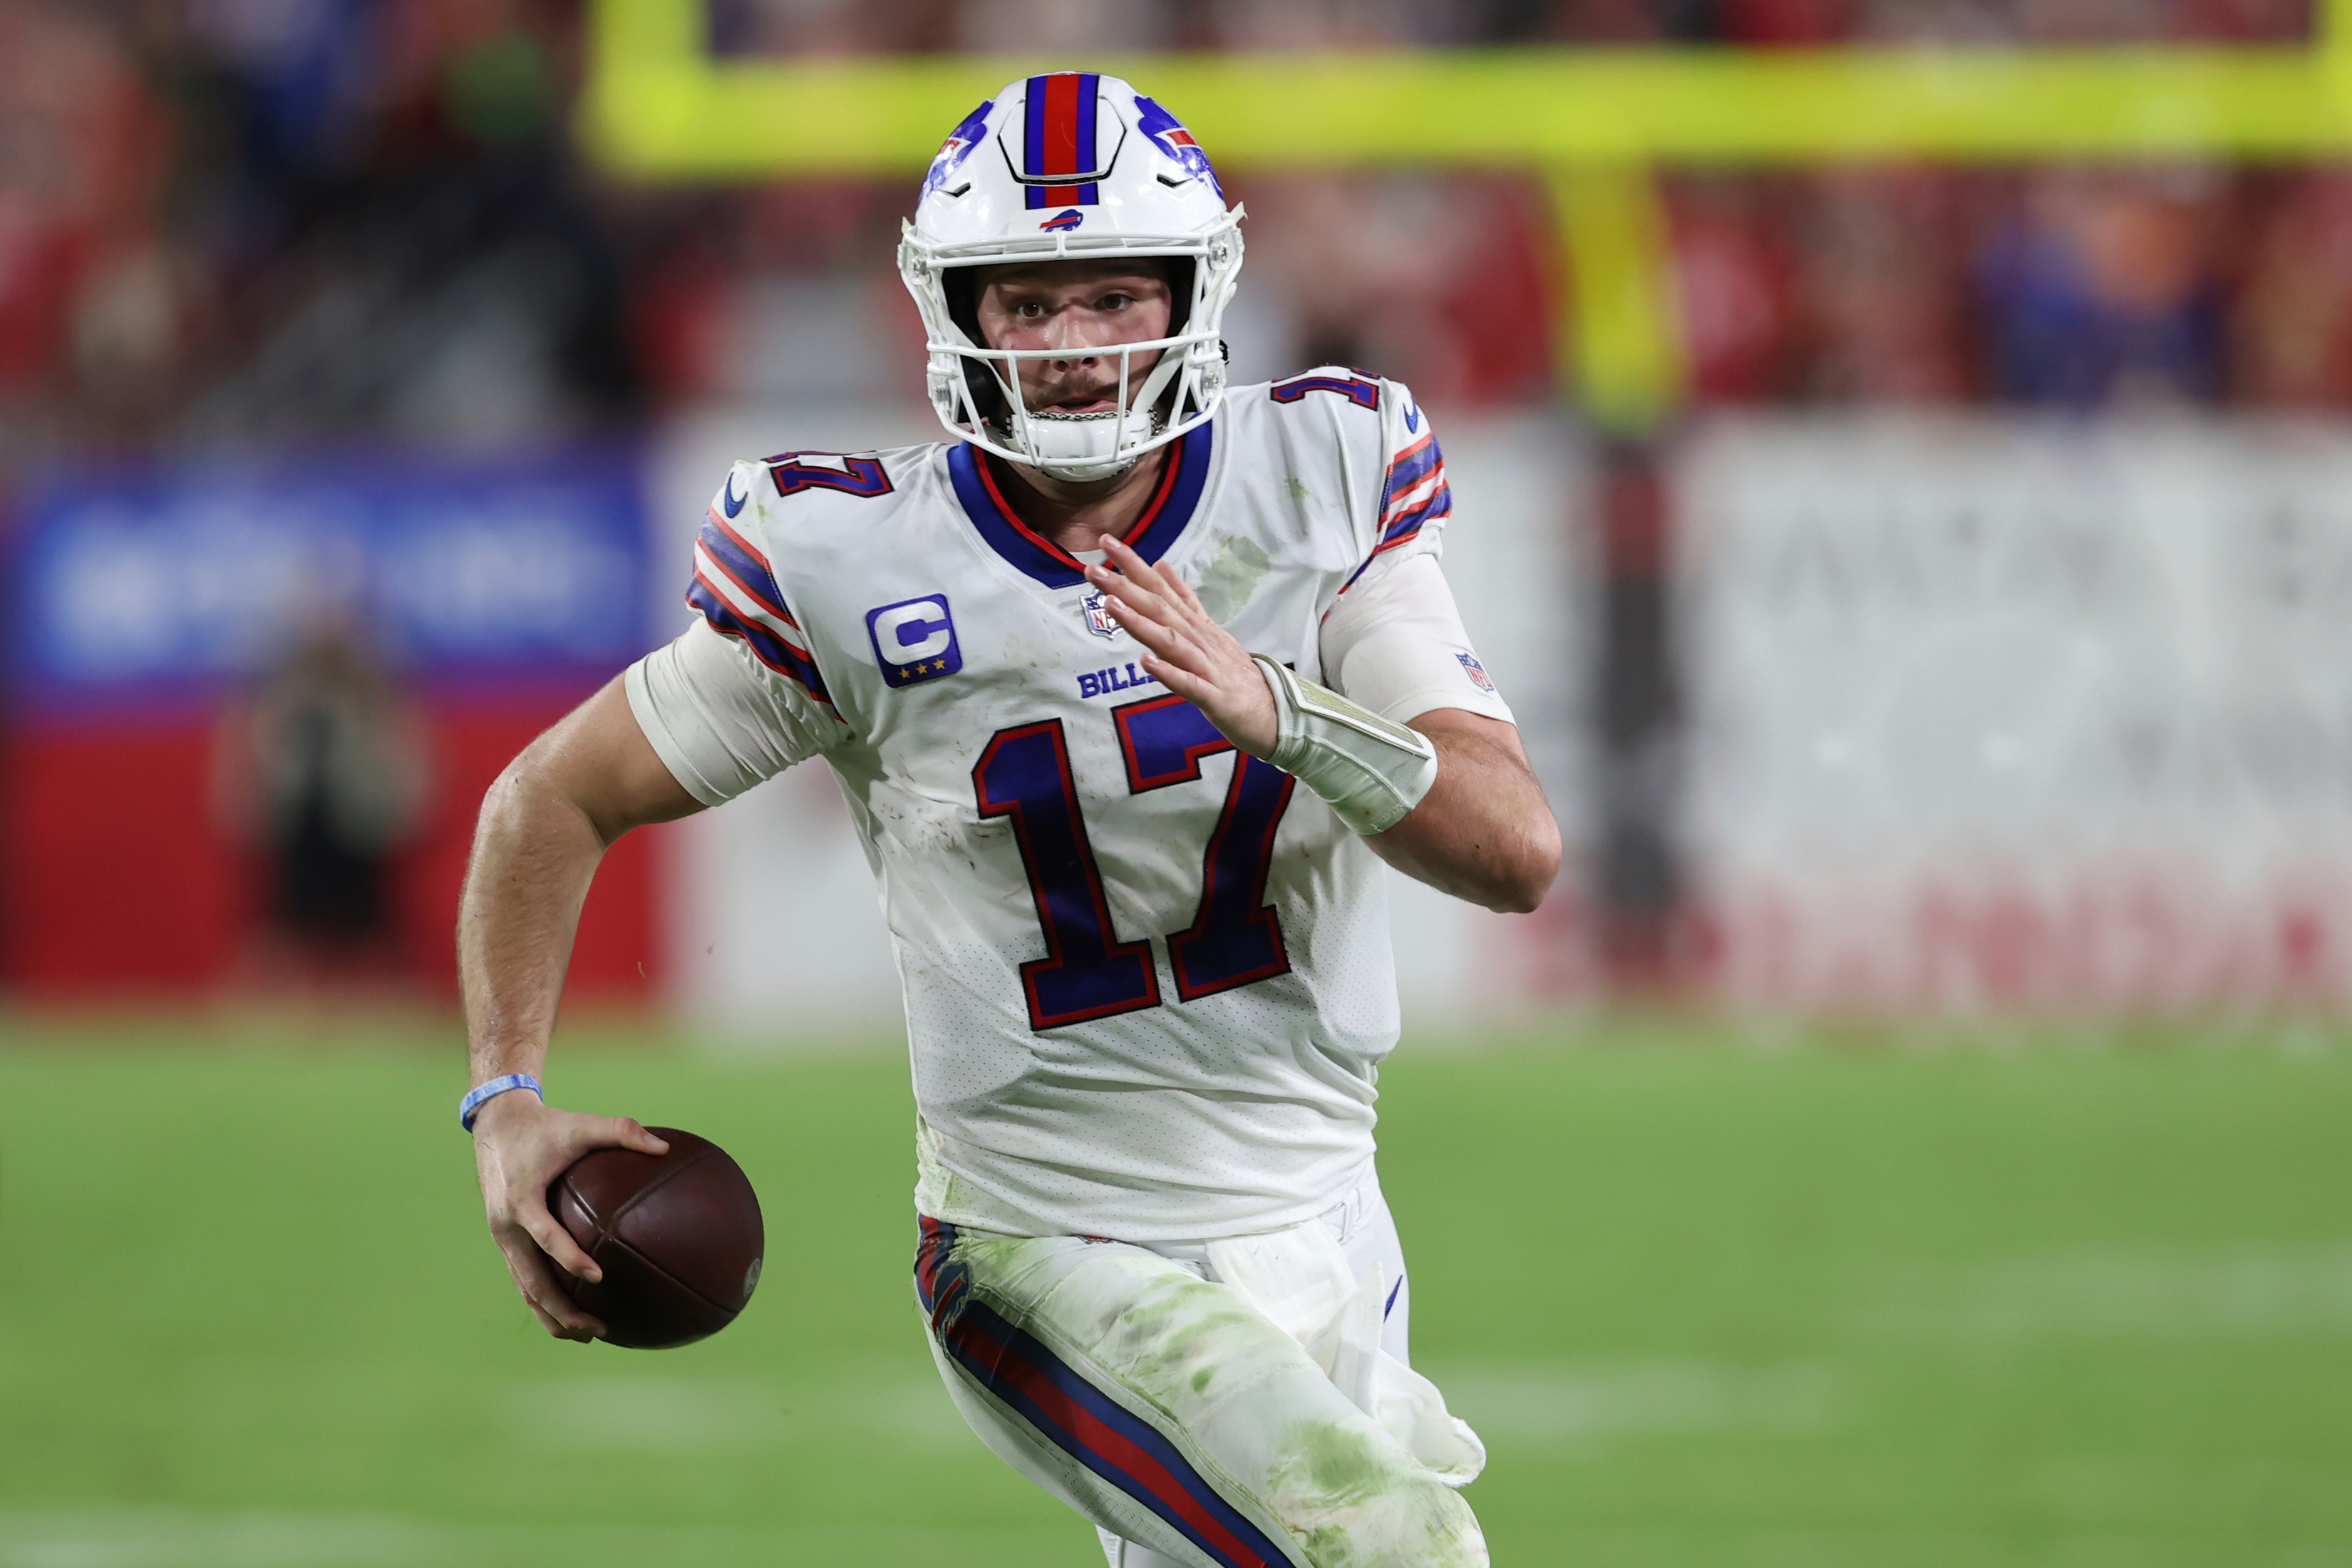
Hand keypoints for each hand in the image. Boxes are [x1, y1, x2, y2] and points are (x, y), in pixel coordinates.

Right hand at [472, 1092, 668, 1340]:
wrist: (496, 1126)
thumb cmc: (544, 1127)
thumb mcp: (580, 1124)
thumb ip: (621, 1132)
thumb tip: (664, 1148)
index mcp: (521, 1200)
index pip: (546, 1237)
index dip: (569, 1259)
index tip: (598, 1278)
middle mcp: (506, 1226)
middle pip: (531, 1281)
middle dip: (562, 1311)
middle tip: (599, 1329)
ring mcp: (503, 1238)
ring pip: (525, 1288)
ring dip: (553, 1315)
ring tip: (589, 1335)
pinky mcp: (506, 1242)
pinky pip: (525, 1277)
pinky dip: (546, 1299)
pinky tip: (576, 1309)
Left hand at [1085, 535, 1279, 755]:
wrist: (1274, 711)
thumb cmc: (1234, 673)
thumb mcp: (1208, 629)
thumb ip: (1183, 598)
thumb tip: (1159, 565)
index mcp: (1195, 624)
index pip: (1160, 588)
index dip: (1133, 565)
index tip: (1106, 542)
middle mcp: (1199, 639)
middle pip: (1160, 609)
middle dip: (1125, 587)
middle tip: (1092, 568)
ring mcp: (1207, 667)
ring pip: (1171, 641)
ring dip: (1141, 622)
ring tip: (1111, 606)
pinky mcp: (1213, 697)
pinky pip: (1188, 684)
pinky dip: (1168, 672)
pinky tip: (1146, 662)